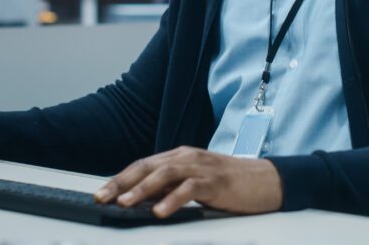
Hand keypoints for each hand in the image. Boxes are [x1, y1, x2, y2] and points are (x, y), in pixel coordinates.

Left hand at [93, 146, 282, 217]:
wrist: (268, 180)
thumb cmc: (231, 184)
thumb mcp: (195, 182)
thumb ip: (171, 187)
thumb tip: (142, 200)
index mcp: (180, 156)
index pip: (143, 165)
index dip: (120, 178)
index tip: (101, 193)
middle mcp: (187, 157)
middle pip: (148, 167)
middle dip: (122, 182)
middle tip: (101, 197)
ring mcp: (201, 167)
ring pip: (165, 174)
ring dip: (142, 189)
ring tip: (125, 204)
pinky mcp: (215, 181)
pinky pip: (190, 189)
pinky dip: (172, 199)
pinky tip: (160, 211)